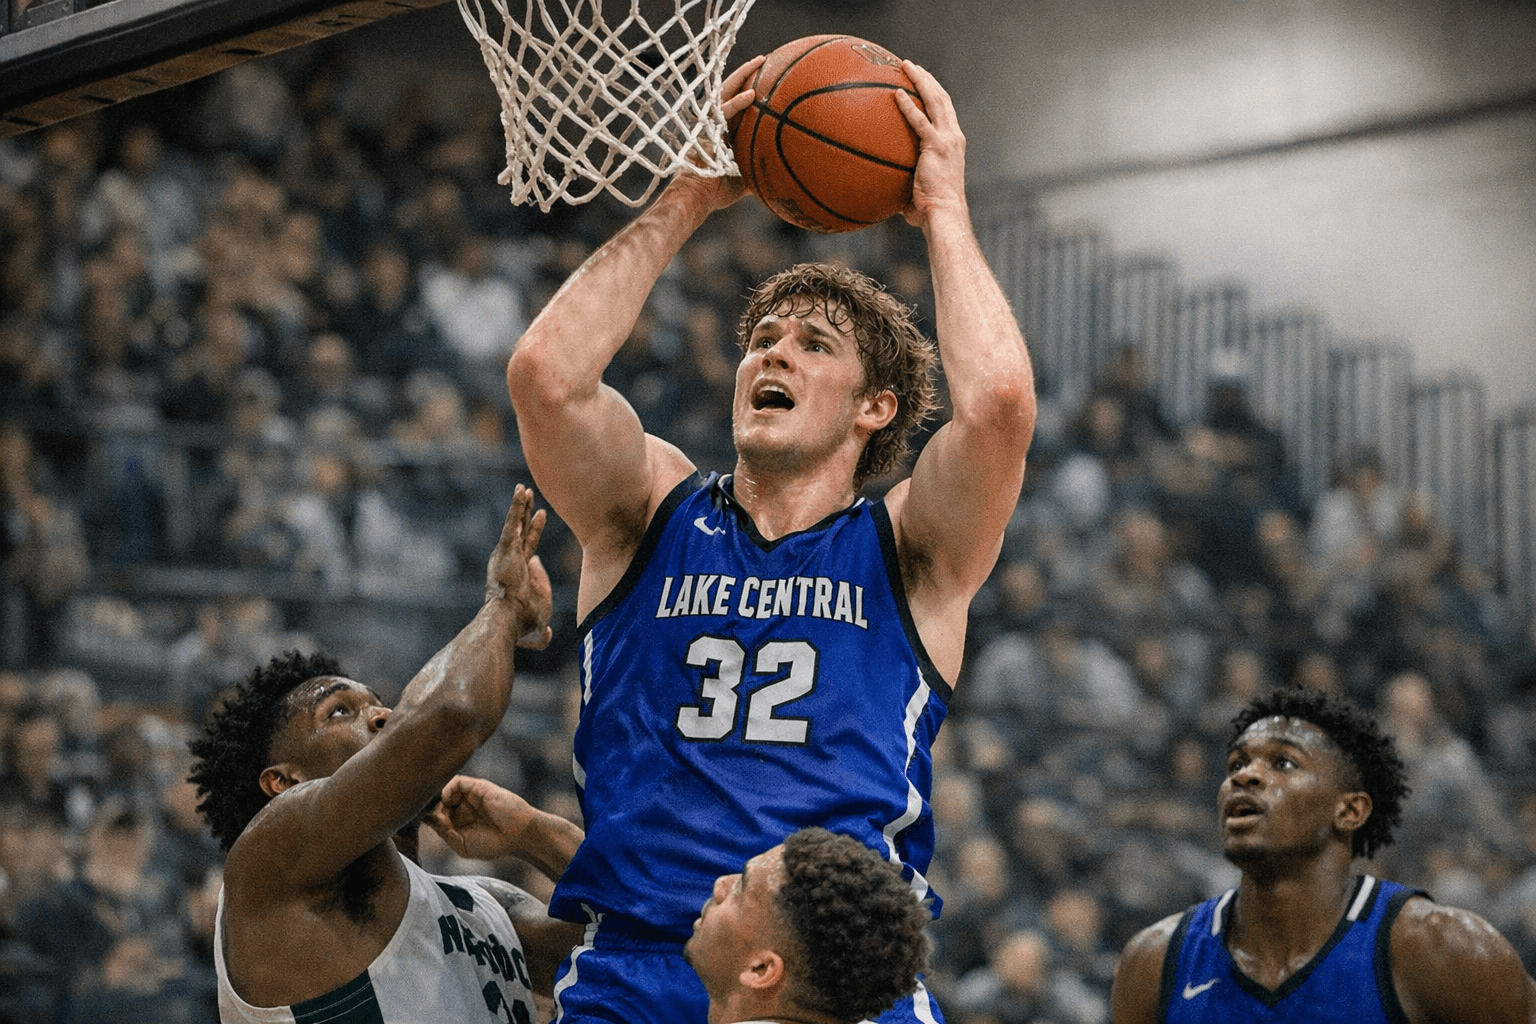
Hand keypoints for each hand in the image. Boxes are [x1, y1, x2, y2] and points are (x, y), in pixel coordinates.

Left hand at [426, 775, 539, 861]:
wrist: (519, 835)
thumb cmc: (494, 843)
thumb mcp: (462, 845)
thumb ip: (444, 832)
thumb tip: (427, 818)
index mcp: (455, 821)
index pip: (431, 813)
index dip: (422, 815)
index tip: (413, 820)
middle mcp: (459, 806)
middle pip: (433, 798)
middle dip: (424, 805)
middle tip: (420, 813)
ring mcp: (468, 795)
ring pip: (442, 788)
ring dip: (434, 798)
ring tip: (435, 810)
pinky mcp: (477, 786)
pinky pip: (455, 781)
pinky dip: (446, 789)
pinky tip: (446, 802)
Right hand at [485, 484, 552, 648]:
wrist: (508, 621)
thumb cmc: (521, 628)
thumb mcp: (536, 631)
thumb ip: (542, 635)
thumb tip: (547, 635)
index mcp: (517, 576)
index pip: (527, 550)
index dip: (533, 534)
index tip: (539, 518)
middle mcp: (510, 562)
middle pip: (520, 532)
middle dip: (525, 515)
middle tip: (529, 498)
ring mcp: (507, 553)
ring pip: (515, 524)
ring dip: (520, 506)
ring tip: (524, 489)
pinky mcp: (506, 548)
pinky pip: (512, 522)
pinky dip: (516, 506)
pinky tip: (521, 490)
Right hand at [673, 54, 765, 211]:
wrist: (696, 197)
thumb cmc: (717, 192)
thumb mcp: (744, 180)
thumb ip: (758, 173)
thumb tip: (781, 180)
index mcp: (722, 130)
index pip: (736, 103)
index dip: (748, 88)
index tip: (765, 77)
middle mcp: (714, 122)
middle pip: (730, 90)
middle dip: (746, 74)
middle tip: (764, 61)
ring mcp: (708, 124)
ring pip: (725, 92)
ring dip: (742, 76)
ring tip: (760, 62)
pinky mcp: (704, 130)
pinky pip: (724, 113)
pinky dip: (737, 103)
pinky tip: (752, 94)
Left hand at [894, 60, 967, 226]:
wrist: (945, 213)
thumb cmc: (930, 210)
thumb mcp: (917, 188)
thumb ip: (903, 179)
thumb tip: (879, 184)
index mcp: (953, 143)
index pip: (944, 111)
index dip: (933, 92)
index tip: (921, 81)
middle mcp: (954, 136)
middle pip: (941, 98)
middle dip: (926, 79)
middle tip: (911, 66)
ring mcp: (947, 139)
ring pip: (935, 101)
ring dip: (920, 81)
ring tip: (905, 66)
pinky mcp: (937, 146)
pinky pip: (920, 121)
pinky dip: (908, 106)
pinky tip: (896, 94)